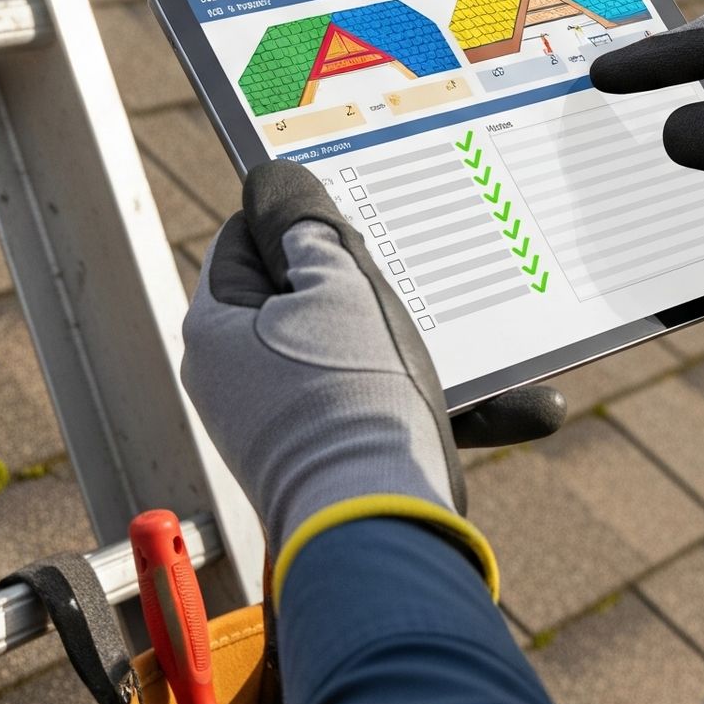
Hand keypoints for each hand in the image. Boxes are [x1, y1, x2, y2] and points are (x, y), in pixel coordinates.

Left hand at [181, 162, 560, 589]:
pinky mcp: (321, 454)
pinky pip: (367, 399)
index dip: (304, 217)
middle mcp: (233, 376)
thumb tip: (273, 180)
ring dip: (396, 336)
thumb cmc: (353, 394)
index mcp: (216, 326)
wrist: (379, 523)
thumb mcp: (336, 281)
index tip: (356, 220)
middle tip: (402, 273)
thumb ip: (305, 223)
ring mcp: (275, 420)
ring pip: (343, 346)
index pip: (249, 235)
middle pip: (298, 291)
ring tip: (445, 337)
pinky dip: (409, 389)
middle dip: (355, 279)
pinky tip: (486, 397)